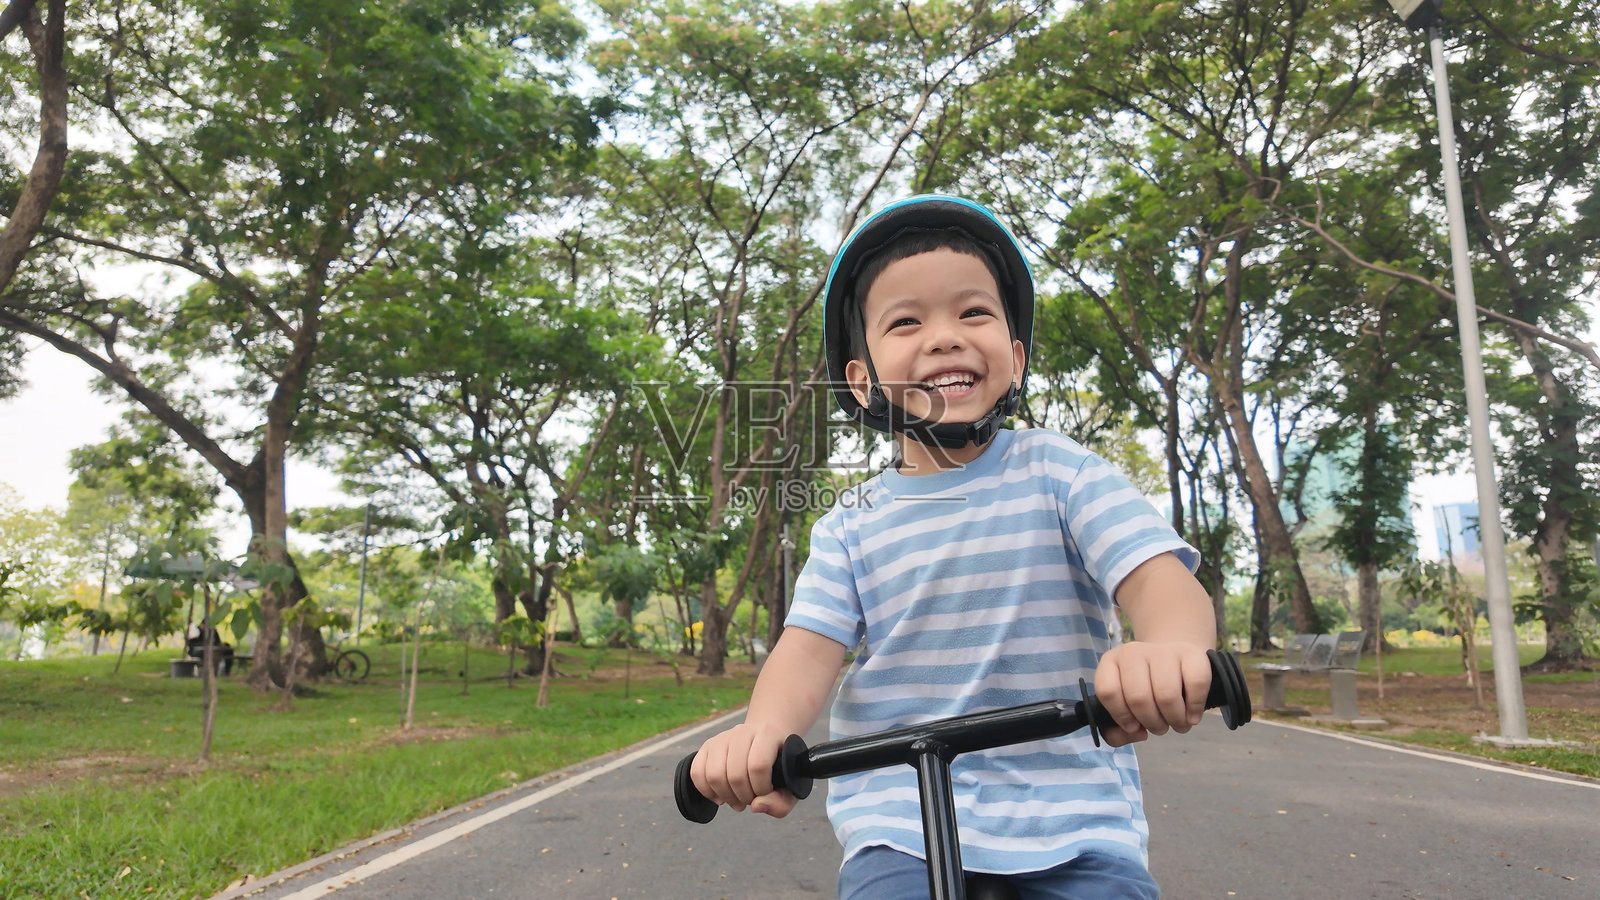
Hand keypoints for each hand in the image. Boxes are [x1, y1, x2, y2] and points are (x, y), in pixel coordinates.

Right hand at [689, 723, 798, 817]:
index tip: (765, 793)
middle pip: (735, 774)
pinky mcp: (707, 746)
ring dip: (726, 797)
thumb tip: (756, 806)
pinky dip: (706, 791)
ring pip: (714, 775)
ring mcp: (722, 737)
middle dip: (743, 797)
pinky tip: (720, 797)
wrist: (766, 743)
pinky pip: (697, 772)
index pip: (758, 766)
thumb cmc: (779, 768)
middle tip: (751, 800)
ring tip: (737, 800)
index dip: (761, 789)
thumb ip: (781, 802)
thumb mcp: (790, 786)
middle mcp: (742, 731)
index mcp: (767, 734)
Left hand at [1093, 641, 1211, 746]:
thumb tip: (1135, 734)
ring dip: (1174, 719)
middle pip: (1138, 698)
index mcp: (1111, 662)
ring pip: (1166, 694)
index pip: (1108, 691)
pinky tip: (1192, 716)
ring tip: (1177, 723)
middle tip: (1160, 728)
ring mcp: (1163, 650)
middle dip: (1152, 723)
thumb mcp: (1124, 708)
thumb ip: (1116, 732)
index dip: (1121, 716)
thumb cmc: (1146, 691)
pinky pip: (1196, 684)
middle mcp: (1133, 652)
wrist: (1174, 662)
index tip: (1134, 727)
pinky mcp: (1191, 654)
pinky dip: (1195, 708)